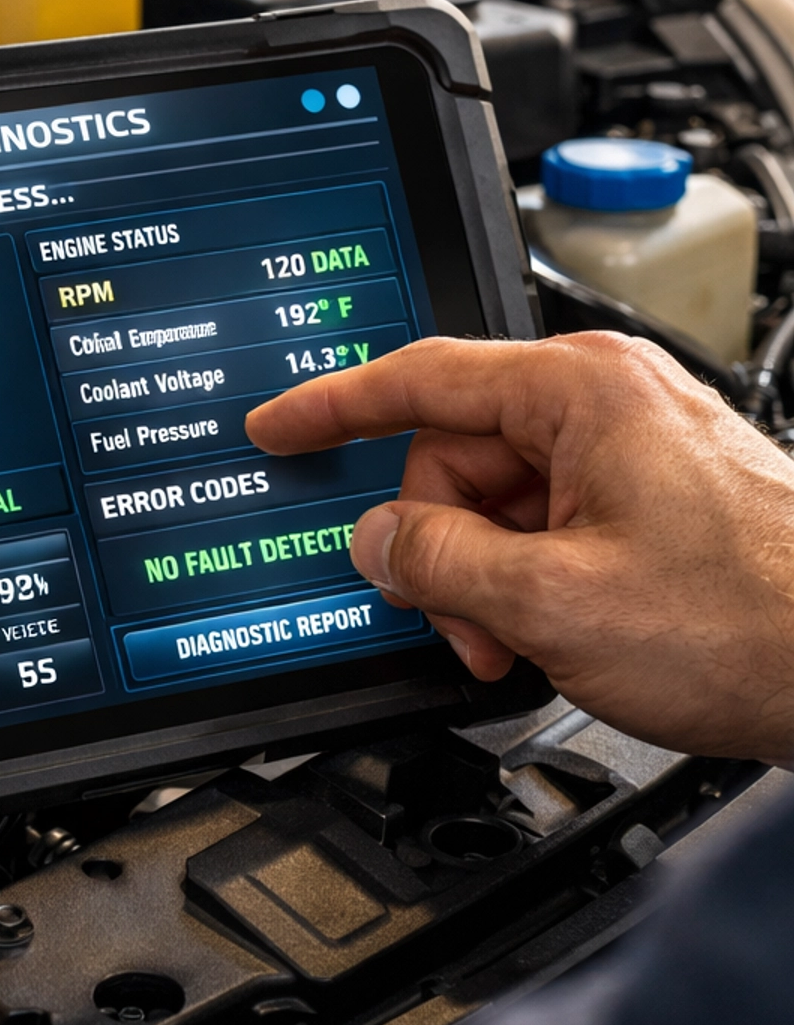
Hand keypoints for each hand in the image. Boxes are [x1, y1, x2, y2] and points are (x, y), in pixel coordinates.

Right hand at [245, 331, 793, 762]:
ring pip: (502, 502)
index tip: (278, 429)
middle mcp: (607, 401)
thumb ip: (440, 563)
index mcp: (578, 390)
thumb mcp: (552, 601)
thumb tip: (378, 542)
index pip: (418, 378)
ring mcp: (635, 447)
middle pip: (457, 459)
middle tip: (466, 627)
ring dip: (490, 582)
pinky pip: (552, 523)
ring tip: (526, 646)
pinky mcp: (656, 496)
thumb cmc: (752, 621)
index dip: (331, 408)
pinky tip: (557, 637)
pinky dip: (534, 584)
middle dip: (442, 551)